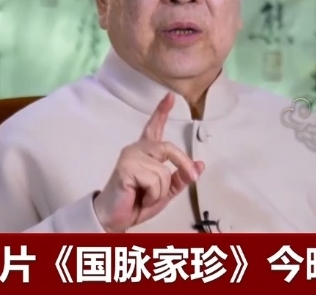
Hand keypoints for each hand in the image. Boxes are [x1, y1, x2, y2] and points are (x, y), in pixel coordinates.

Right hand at [92, 93, 204, 232]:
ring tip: (145, 196)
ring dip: (160, 191)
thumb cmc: (137, 203)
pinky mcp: (126, 167)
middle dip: (183, 165)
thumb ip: (181, 178)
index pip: (153, 127)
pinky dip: (153, 195)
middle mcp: (137, 149)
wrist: (115, 219)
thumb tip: (200, 165)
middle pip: (169, 148)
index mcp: (146, 152)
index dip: (161, 111)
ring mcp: (130, 156)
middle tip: (191, 177)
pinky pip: (155, 180)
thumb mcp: (165, 191)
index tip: (170, 96)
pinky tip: (139, 197)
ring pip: (164, 171)